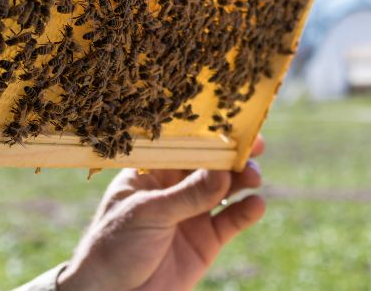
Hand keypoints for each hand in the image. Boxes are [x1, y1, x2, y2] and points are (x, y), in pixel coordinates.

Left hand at [58, 137, 264, 290]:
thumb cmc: (114, 246)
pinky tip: (255, 205)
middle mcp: (172, 189)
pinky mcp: (205, 242)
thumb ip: (186, 195)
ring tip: (254, 177)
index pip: (182, 147)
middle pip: (208, 165)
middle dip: (232, 155)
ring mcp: (190, 214)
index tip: (233, 124)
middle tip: (256, 145)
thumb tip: (222, 172)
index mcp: (149, 173)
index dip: (207, 135)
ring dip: (242, 180)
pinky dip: (246, 212)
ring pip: (224, 190)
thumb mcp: (147, 214)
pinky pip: (231, 221)